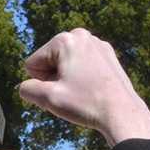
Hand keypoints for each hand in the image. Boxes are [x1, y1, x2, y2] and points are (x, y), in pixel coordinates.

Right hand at [16, 29, 149, 146]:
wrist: (123, 114)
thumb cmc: (85, 104)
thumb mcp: (48, 98)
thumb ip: (27, 89)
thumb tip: (26, 86)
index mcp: (65, 39)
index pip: (33, 63)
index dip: (41, 82)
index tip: (62, 91)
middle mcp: (82, 36)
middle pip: (50, 61)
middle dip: (54, 78)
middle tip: (73, 93)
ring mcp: (98, 44)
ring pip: (66, 64)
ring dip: (68, 79)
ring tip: (84, 92)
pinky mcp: (108, 56)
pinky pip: (82, 66)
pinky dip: (82, 78)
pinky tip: (93, 90)